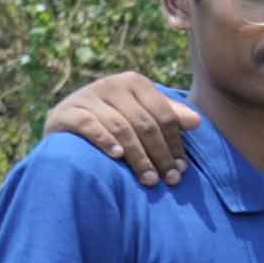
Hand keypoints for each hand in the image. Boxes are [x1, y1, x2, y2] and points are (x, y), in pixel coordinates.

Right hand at [45, 67, 193, 183]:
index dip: (175, 143)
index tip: (182, 169)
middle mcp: (111, 84)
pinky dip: (105, 140)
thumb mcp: (142, 114)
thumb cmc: (114, 120)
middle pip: (145, 123)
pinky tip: (117, 156)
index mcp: (135, 82)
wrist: (65, 123)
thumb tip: (197, 121)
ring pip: (121, 127)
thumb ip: (169, 115)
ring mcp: (87, 96)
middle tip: (169, 180)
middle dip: (160, 154)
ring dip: (138, 157)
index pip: (163, 115)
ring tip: (150, 179)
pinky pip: (89, 125)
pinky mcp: (67, 111)